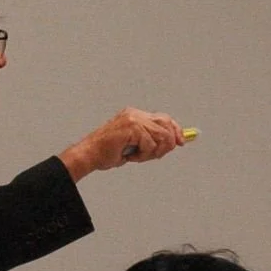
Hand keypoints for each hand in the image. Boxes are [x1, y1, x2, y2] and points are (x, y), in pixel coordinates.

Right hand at [59, 109, 185, 178]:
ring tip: (137, 155)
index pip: (164, 118)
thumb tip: (174, 143)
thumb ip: (152, 141)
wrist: (89, 155)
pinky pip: (149, 144)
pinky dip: (142, 155)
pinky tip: (130, 156)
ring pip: (161, 136)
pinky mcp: (131, 127)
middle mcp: (135, 114)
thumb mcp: (135, 145)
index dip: (175, 130)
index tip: (181, 142)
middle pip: (166, 125)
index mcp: (135, 115)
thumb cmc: (108, 152)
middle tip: (155, 155)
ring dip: (152, 152)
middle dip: (167, 143)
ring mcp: (133, 119)